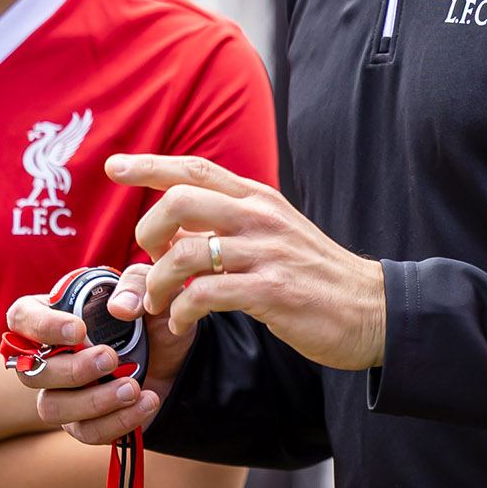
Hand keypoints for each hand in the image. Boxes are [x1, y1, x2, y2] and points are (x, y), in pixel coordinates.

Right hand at [3, 291, 190, 444]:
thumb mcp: (153, 291)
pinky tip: (146, 402)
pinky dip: (118, 421)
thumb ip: (137, 285)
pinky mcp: (84, 423)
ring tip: (133, 387)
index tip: (79, 331)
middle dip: (72, 369)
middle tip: (111, 358)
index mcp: (56, 315)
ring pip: (52, 408)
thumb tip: (120, 308)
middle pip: (30, 372)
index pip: (22, 317)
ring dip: (93, 401)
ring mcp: (63, 393)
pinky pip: (87, 432)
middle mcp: (50, 356)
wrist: (180, 360)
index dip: (42, 326)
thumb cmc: (154, 319)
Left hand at [110, 153, 385, 370]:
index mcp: (258, 199)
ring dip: (157, 283)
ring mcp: (266, 253)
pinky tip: (182, 322)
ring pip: (185, 252)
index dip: (149, 164)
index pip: (195, 169)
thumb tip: (178, 228)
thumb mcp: (274, 235)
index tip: (114, 165)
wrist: (371, 308)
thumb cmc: (315, 276)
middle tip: (148, 259)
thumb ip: (229, 225)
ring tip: (158, 303)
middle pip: (180, 200)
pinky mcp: (272, 291)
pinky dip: (181, 312)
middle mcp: (260, 217)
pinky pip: (204, 295)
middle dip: (147, 230)